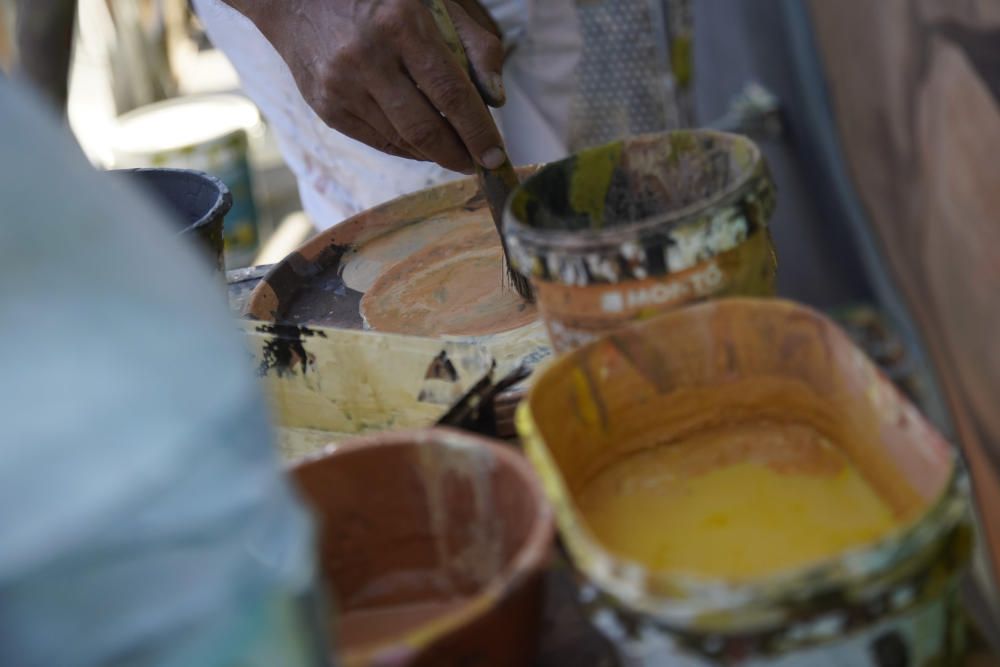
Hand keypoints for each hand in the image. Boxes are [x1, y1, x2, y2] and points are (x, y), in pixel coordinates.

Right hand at [225, 0, 506, 172]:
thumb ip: (474, 43)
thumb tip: (495, 100)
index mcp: (401, 22)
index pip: (451, 93)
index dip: (478, 131)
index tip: (496, 156)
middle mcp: (367, 57)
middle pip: (425, 128)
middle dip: (458, 154)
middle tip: (478, 164)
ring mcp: (341, 86)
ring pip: (402, 140)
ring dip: (434, 152)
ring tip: (454, 149)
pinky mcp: (326, 107)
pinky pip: (378, 141)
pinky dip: (407, 147)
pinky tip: (422, 142)